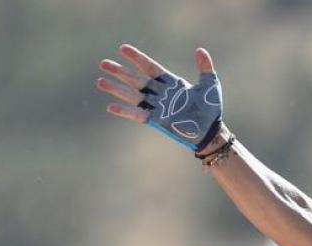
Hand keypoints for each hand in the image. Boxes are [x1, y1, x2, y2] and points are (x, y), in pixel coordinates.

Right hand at [97, 44, 223, 150]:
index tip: (123, 48)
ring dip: (116, 89)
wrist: (211, 132)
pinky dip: (125, 111)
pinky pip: (137, 114)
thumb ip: (204, 67)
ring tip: (100, 81)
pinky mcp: (156, 120)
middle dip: (120, 72)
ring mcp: (157, 107)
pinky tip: (110, 106)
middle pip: (136, 80)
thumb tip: (200, 50)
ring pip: (133, 95)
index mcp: (171, 83)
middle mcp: (160, 93)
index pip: (150, 67)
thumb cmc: (211, 110)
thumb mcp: (210, 85)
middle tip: (103, 63)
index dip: (137, 58)